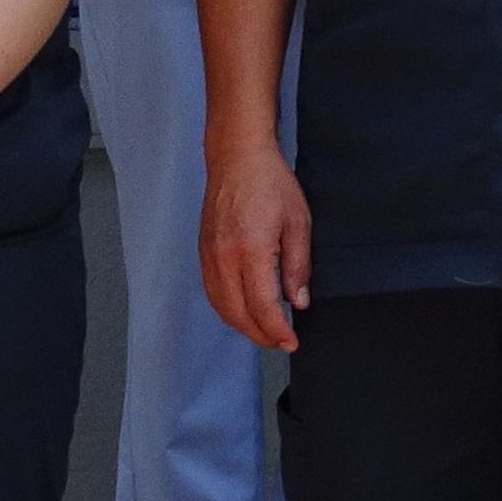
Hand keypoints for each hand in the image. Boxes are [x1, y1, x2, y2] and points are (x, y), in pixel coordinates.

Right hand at [201, 141, 313, 352]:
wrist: (237, 157)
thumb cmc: (270, 183)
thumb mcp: (298, 222)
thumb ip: (298, 266)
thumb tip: (297, 302)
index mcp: (251, 249)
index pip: (262, 305)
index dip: (276, 330)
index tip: (290, 342)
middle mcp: (224, 257)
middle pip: (238, 313)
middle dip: (260, 335)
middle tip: (281, 343)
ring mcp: (209, 255)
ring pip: (221, 306)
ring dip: (242, 326)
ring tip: (264, 333)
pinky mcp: (203, 252)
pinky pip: (212, 292)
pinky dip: (227, 310)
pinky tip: (243, 313)